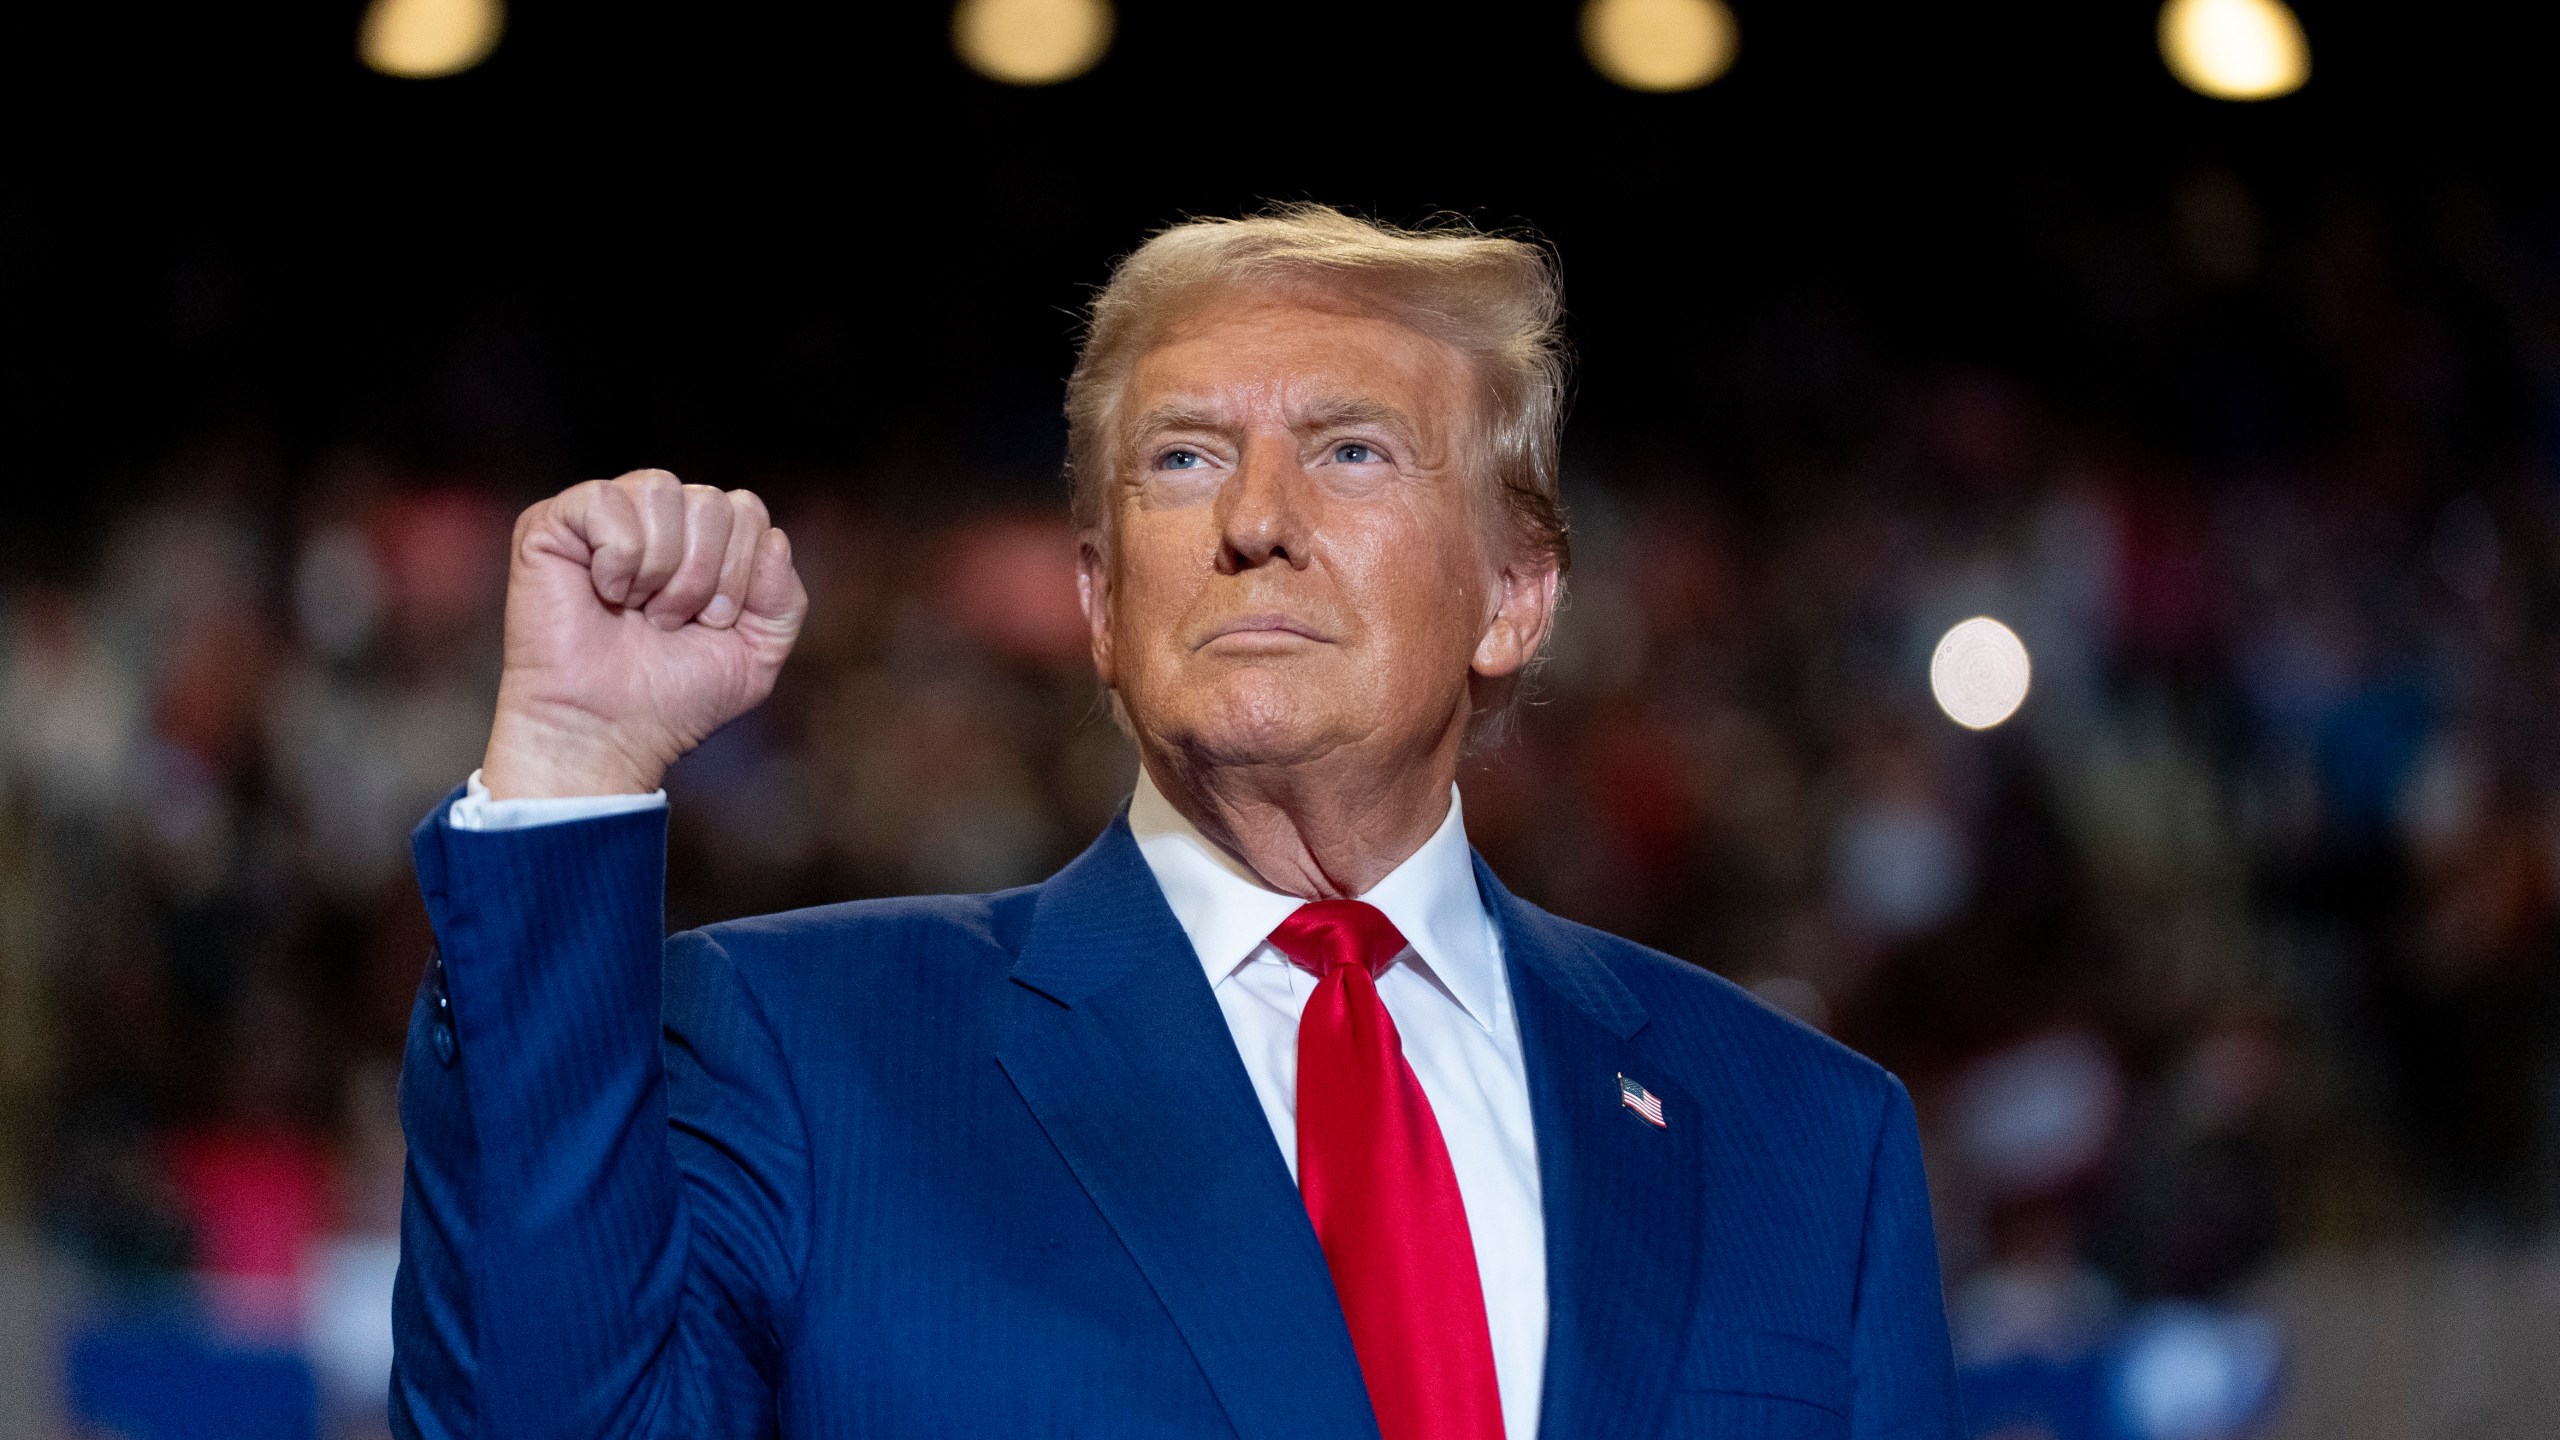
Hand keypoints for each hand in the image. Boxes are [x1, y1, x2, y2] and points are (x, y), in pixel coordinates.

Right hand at [480, 470, 808, 798]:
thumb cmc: (674, 697)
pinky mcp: (552, 523)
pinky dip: (618, 557)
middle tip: (669, 621)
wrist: (606, 732)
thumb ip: (785, 599)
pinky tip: (602, 591)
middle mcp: (656, 519)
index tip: (711, 622)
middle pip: (712, 502)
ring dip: (662, 568)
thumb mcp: (756, 654)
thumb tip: (773, 538)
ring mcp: (604, 517)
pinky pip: (606, 499)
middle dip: (703, 574)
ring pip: (662, 490)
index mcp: (702, 539)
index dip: (740, 571)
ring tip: (638, 610)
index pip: (748, 510)